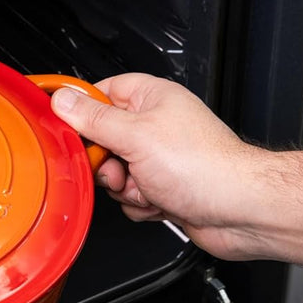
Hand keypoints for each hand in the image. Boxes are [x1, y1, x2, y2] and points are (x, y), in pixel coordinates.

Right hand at [51, 73, 263, 260]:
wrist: (238, 210)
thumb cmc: (204, 166)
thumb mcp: (135, 136)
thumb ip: (94, 119)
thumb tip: (63, 101)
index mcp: (151, 99)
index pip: (101, 92)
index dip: (81, 109)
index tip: (64, 123)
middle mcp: (156, 126)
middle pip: (102, 138)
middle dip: (105, 161)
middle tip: (117, 166)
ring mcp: (160, 158)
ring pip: (114, 172)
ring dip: (123, 187)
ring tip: (146, 187)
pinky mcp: (163, 187)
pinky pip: (129, 195)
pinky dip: (138, 203)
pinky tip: (158, 201)